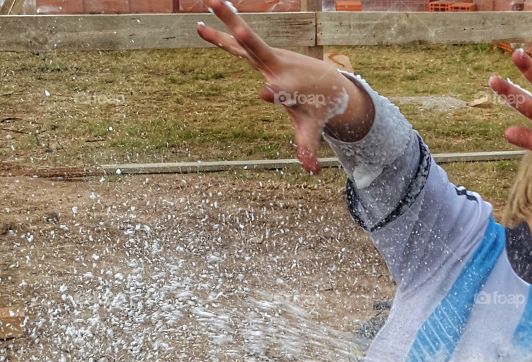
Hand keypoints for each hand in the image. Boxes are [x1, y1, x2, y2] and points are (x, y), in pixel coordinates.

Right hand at [197, 0, 372, 171]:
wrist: (328, 83)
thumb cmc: (318, 108)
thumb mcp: (312, 129)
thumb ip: (308, 147)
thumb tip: (312, 170)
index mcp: (291, 88)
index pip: (282, 91)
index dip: (275, 92)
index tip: (266, 94)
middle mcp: (279, 68)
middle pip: (262, 52)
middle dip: (250, 42)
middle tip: (239, 30)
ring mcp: (269, 58)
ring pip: (246, 39)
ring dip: (229, 21)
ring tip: (211, 1)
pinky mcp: (261, 55)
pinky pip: (238, 44)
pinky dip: (221, 34)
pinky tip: (200, 26)